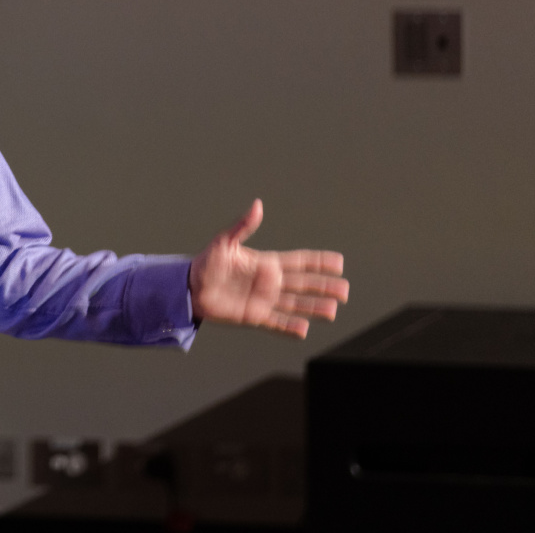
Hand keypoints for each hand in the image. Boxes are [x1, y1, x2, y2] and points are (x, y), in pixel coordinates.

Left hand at [188, 199, 347, 337]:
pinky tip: (304, 329)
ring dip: (314, 307)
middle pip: (304, 284)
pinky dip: (290, 327)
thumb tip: (257, 205)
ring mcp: (264, 301)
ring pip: (295, 305)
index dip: (319, 262)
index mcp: (266, 263)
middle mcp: (270, 283)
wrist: (190, 287)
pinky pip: (276, 323)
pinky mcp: (254, 316)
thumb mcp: (225, 242)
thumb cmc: (207, 262)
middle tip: (345, 290)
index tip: (339, 262)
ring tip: (332, 310)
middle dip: (324, 286)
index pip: (299, 261)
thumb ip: (243, 226)